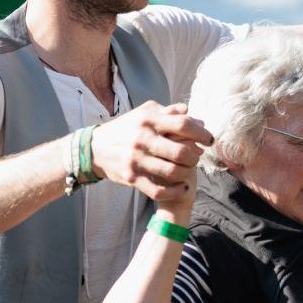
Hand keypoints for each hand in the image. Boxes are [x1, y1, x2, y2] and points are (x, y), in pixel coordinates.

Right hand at [88, 102, 211, 202]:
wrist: (94, 148)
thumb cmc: (125, 129)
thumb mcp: (143, 114)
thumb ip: (167, 111)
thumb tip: (190, 112)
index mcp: (148, 120)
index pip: (183, 125)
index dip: (202, 133)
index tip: (208, 140)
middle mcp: (142, 139)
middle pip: (182, 152)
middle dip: (196, 157)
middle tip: (197, 157)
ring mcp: (136, 160)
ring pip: (173, 172)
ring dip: (187, 173)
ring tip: (188, 170)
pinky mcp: (132, 177)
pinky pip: (159, 190)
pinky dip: (175, 191)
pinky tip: (181, 187)